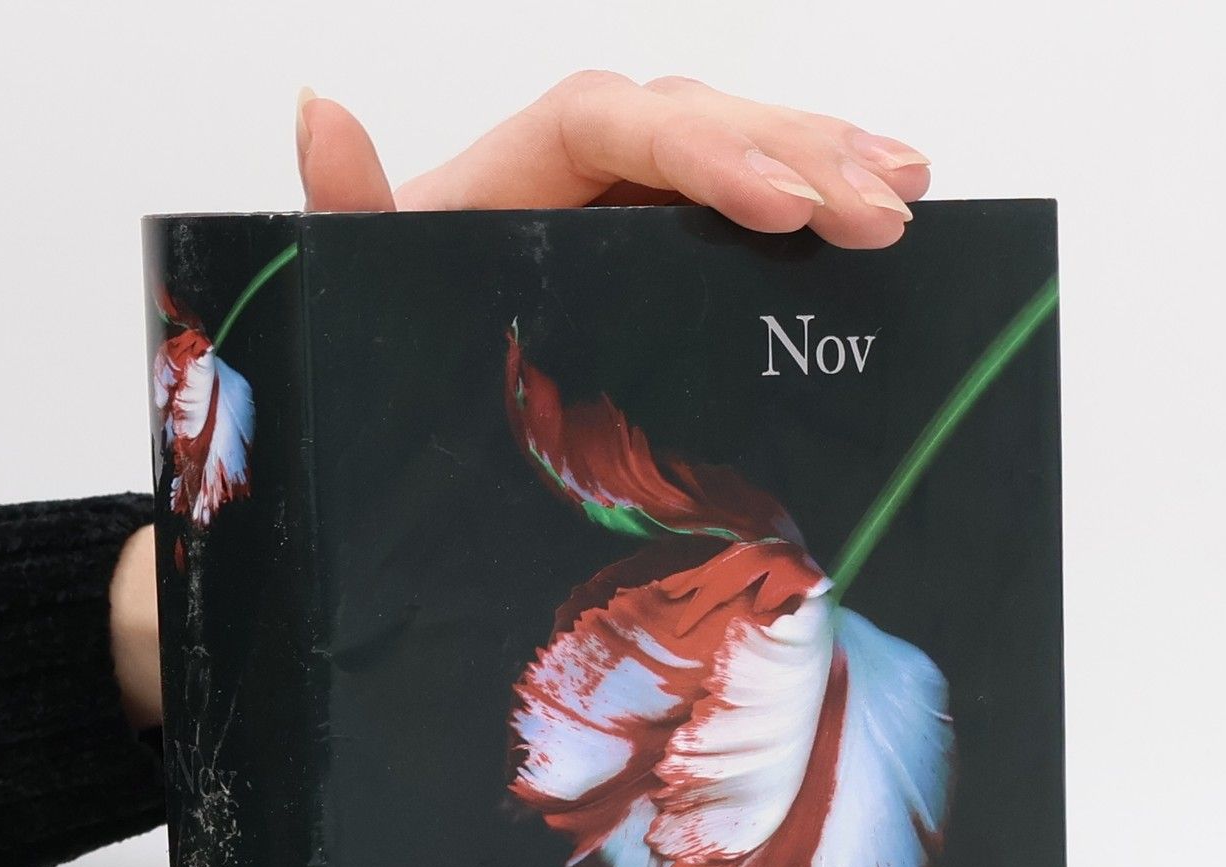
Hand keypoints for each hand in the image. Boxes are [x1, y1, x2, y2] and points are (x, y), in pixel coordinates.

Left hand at [119, 77, 928, 728]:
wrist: (406, 397)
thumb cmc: (391, 347)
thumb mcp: (368, 291)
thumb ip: (349, 211)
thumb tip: (318, 110)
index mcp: (523, 171)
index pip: (620, 125)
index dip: (703, 151)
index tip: (777, 207)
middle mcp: (591, 174)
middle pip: (705, 125)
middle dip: (799, 156)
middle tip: (879, 213)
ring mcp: (640, 210)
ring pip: (747, 151)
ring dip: (833, 163)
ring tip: (907, 195)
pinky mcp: (674, 254)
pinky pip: (755, 211)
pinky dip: (822, 203)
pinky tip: (891, 208)